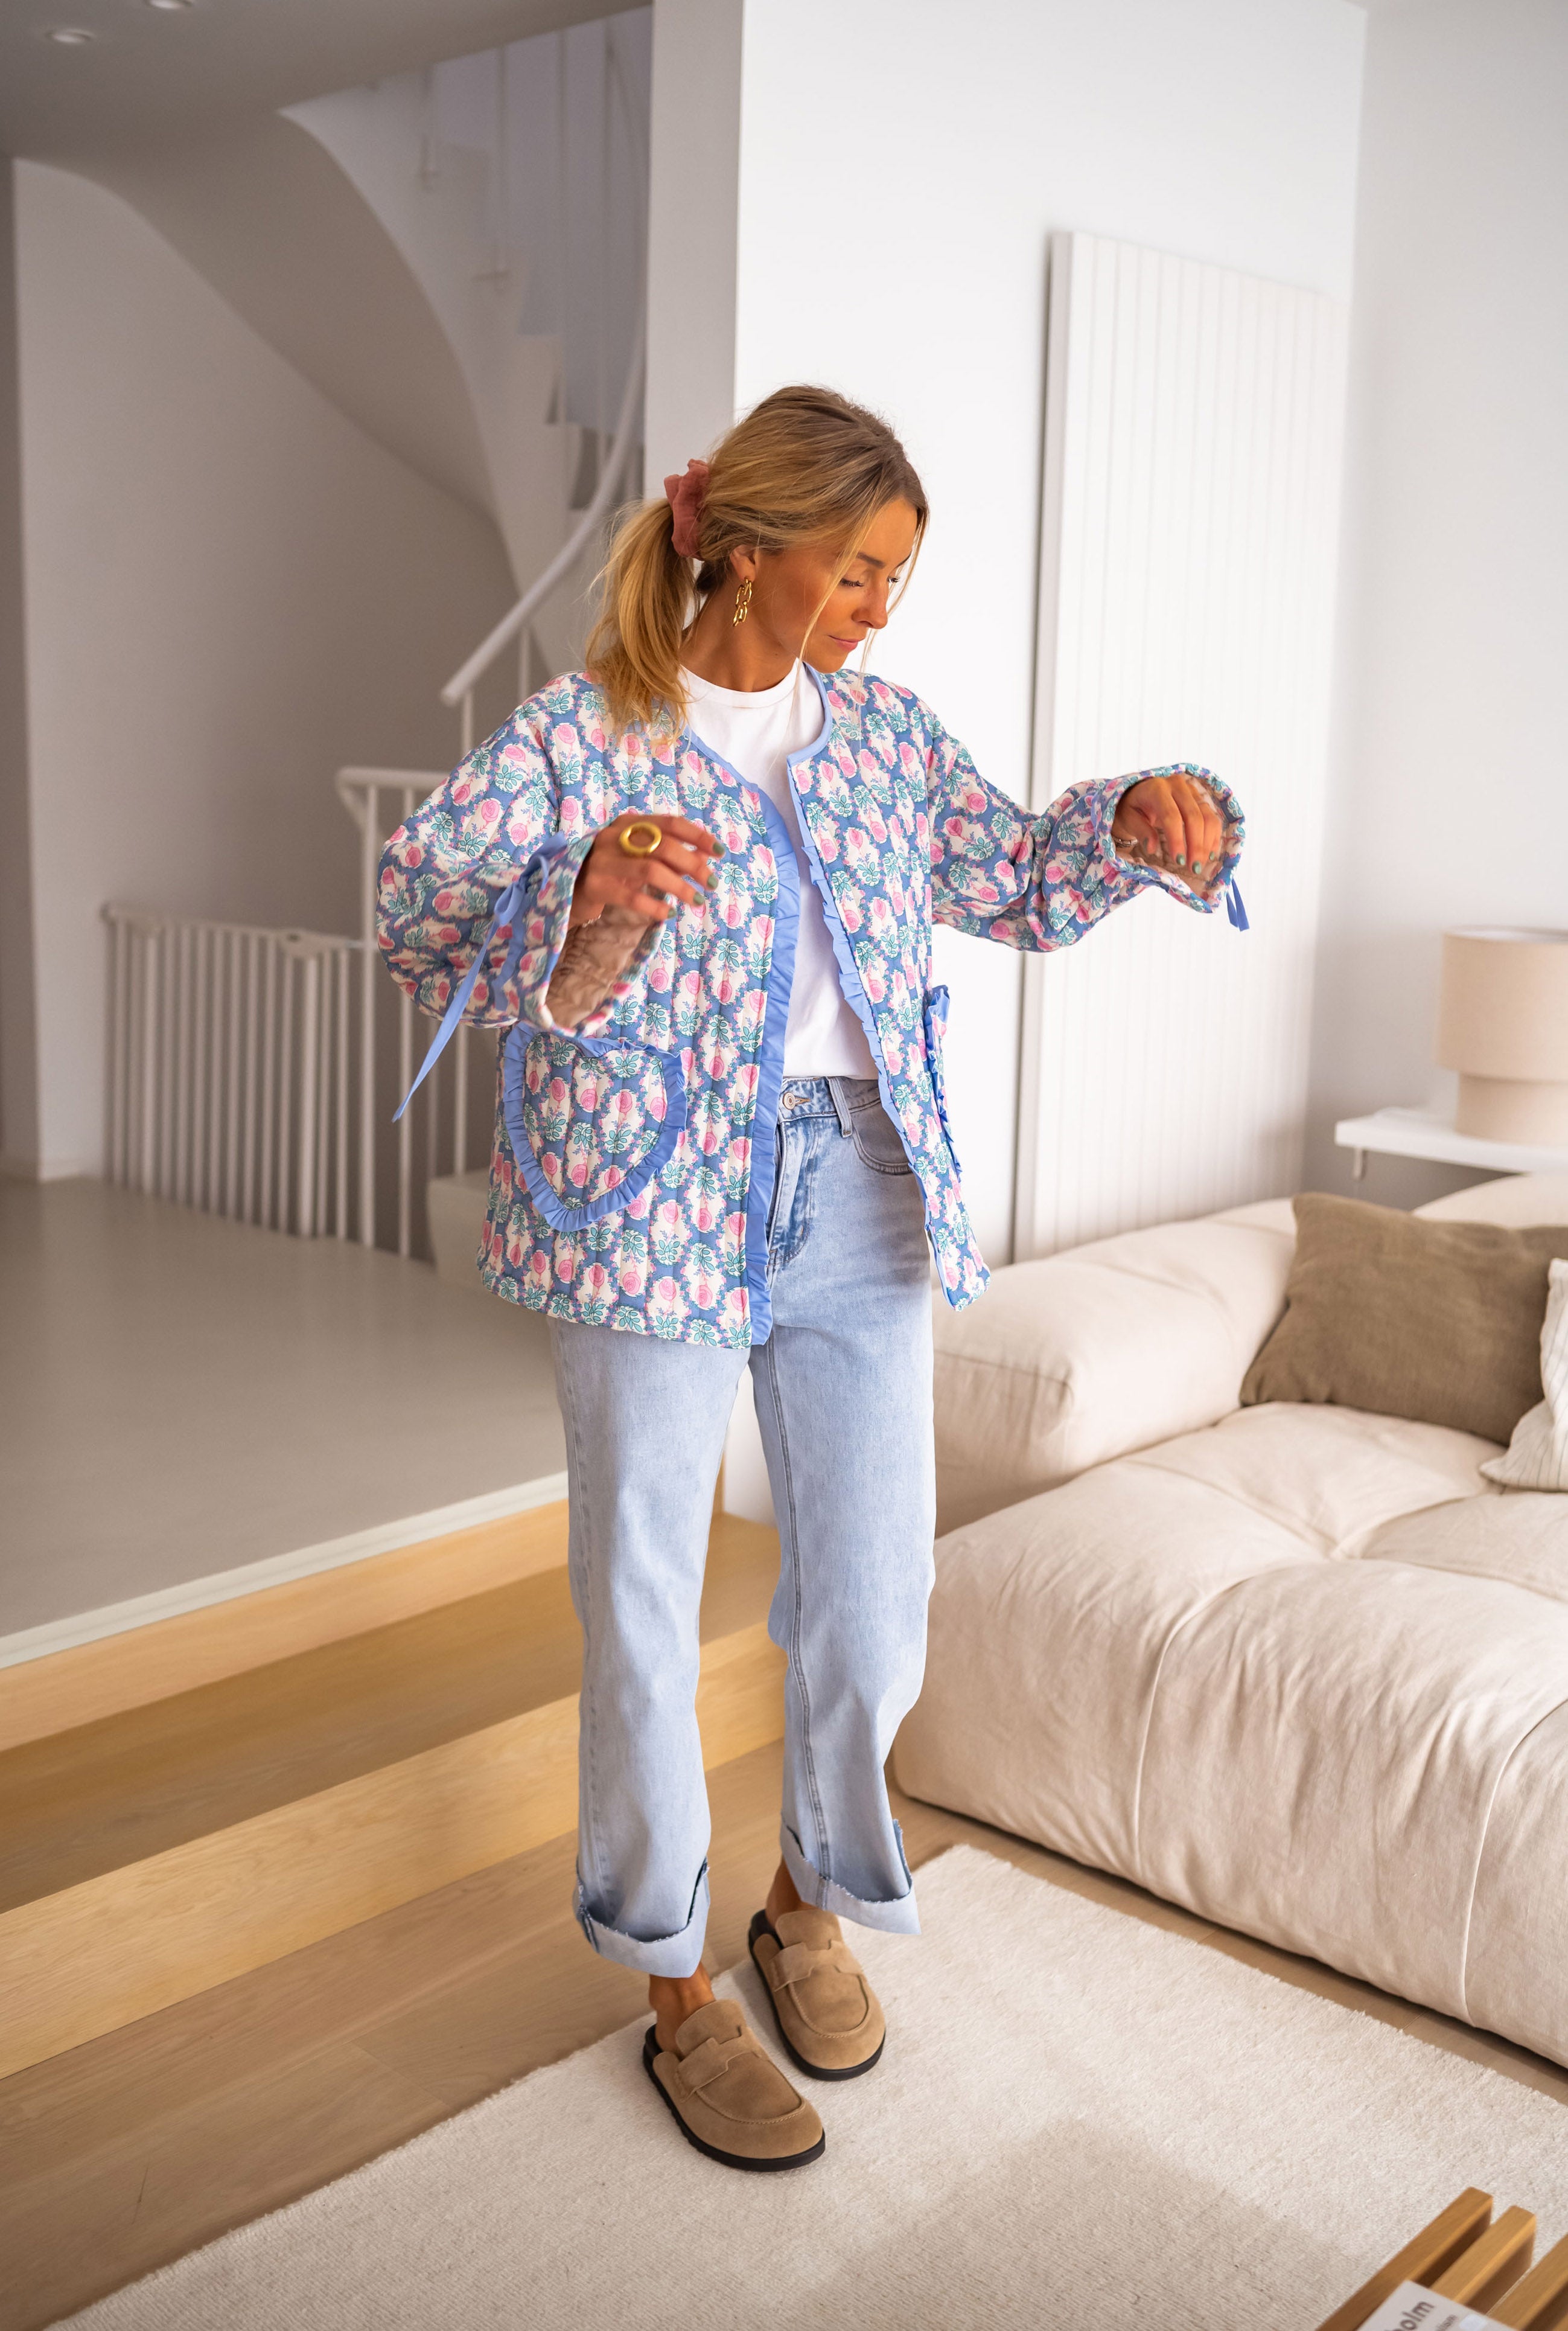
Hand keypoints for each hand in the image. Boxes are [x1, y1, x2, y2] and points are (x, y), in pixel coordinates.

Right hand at [569, 811, 722, 927]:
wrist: (564, 888)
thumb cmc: (609, 871)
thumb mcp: (636, 856)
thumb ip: (665, 853)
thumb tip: (704, 859)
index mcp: (628, 822)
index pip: (670, 823)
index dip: (697, 836)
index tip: (720, 852)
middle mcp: (613, 836)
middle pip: (664, 846)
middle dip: (693, 865)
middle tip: (711, 883)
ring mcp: (602, 860)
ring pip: (651, 870)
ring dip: (680, 887)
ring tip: (696, 901)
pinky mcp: (594, 885)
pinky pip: (632, 897)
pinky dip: (655, 906)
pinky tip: (667, 913)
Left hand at [1112, 773, 1223, 893]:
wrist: (1139, 794)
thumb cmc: (1132, 808)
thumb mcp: (1129, 819)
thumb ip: (1140, 831)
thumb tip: (1152, 848)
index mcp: (1157, 788)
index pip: (1171, 815)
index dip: (1177, 839)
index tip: (1179, 861)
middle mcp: (1178, 786)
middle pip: (1193, 816)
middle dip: (1196, 845)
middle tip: (1194, 868)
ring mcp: (1192, 791)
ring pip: (1207, 817)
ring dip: (1207, 843)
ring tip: (1200, 864)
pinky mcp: (1200, 799)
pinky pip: (1213, 818)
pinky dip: (1213, 837)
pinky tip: (1210, 854)